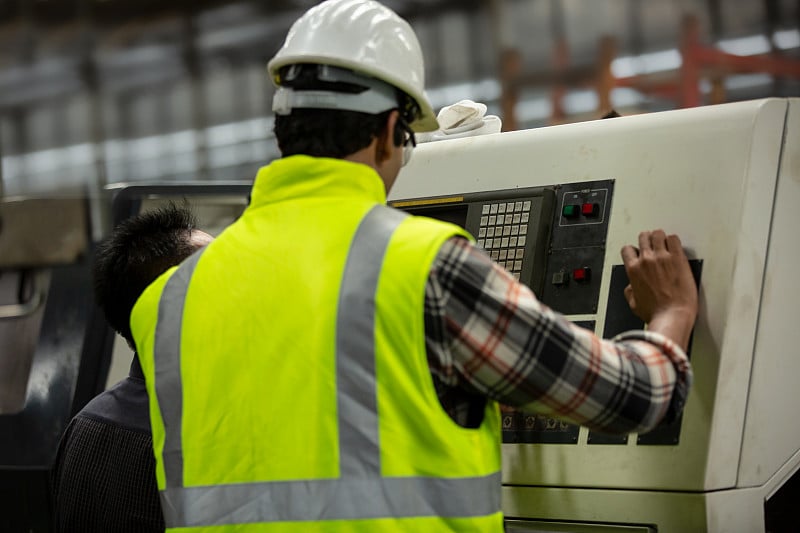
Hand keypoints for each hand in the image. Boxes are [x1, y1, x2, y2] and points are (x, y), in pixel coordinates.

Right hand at [620, 230, 697, 348]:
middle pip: (643, 237)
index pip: (627, 249)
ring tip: (665, 244)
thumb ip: (630, 290)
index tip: (639, 253)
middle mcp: (646, 261)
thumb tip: (631, 287)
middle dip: (647, 240)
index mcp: (633, 270)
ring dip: (660, 238)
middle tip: (653, 245)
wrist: (672, 316)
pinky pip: (674, 239)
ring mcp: (662, 258)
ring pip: (658, 234)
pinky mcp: (678, 258)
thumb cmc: (656, 313)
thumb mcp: (633, 303)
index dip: (633, 250)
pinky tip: (676, 247)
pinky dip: (674, 240)